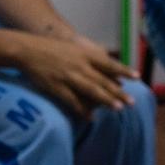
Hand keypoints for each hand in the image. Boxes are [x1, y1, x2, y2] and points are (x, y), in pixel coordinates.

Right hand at [16, 32, 136, 116]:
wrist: (28, 49)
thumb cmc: (51, 47)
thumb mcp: (73, 47)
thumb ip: (88, 55)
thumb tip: (105, 59)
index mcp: (84, 54)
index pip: (108, 63)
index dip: (123, 70)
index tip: (136, 77)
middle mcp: (79, 65)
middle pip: (102, 80)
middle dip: (118, 92)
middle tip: (131, 102)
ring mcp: (68, 77)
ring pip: (91, 90)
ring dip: (105, 100)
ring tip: (118, 109)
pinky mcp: (57, 87)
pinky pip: (72, 101)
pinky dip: (82, 110)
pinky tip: (91, 118)